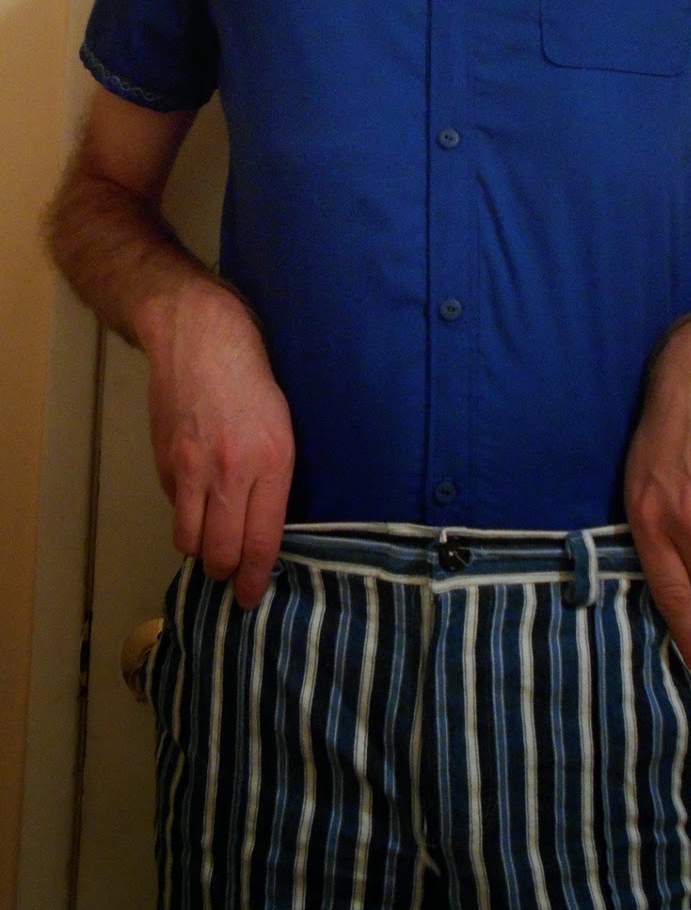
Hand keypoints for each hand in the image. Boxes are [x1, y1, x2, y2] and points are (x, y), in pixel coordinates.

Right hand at [145, 277, 295, 607]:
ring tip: (211, 545)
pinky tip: (196, 501)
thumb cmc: (254, 378)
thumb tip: (262, 528)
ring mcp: (191, 467)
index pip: (262, 542)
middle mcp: (231, 470)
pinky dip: (184, 514)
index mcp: (272, 461)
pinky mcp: (164, 460)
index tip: (251, 597)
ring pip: (188, 540)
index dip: (255, 580)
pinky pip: (173, 508)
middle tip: (231, 575)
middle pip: (220, 552)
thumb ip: (272, 479)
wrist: (201, 337)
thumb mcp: (282, 426)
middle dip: (226, 573)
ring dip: (199, 551)